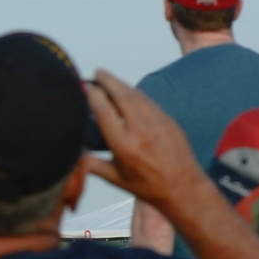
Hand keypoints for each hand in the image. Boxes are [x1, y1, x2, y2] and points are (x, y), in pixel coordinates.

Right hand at [85, 69, 201, 207]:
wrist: (183, 187)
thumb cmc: (149, 186)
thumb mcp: (116, 179)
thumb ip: (93, 166)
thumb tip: (75, 157)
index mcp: (123, 145)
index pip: (104, 111)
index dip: (93, 95)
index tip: (85, 87)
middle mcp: (139, 130)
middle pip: (120, 95)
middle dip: (108, 80)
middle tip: (98, 72)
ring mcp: (156, 123)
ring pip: (136, 95)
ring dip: (122, 84)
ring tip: (110, 78)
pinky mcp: (168, 121)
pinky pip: (149, 101)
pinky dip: (137, 93)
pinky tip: (130, 91)